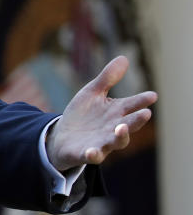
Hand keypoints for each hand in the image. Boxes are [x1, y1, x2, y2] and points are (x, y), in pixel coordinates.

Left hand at [45, 55, 156, 170]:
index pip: (132, 105)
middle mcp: (113, 129)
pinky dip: (93, 154)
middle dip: (136, 120)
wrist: (62, 138)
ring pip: (115, 142)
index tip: (152, 96)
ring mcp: (101, 142)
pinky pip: (92, 156)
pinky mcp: (86, 153)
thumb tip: (124, 57)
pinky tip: (92, 151)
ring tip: (122, 128)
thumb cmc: (83, 115)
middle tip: (145, 113)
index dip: (142, 101)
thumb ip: (107, 79)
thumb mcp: (92, 93)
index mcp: (116, 112)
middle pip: (128, 125)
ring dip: (120, 136)